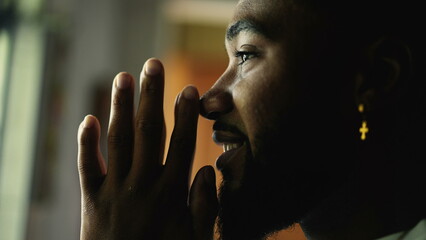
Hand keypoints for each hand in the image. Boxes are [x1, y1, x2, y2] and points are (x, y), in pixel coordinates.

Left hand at [77, 58, 217, 239]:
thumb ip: (204, 207)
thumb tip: (206, 170)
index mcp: (170, 194)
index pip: (181, 144)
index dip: (186, 115)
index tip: (189, 89)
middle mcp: (142, 185)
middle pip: (148, 132)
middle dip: (151, 96)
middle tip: (152, 65)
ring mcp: (115, 191)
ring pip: (118, 141)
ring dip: (121, 107)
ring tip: (123, 77)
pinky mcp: (91, 201)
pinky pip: (86, 167)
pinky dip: (86, 142)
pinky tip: (88, 118)